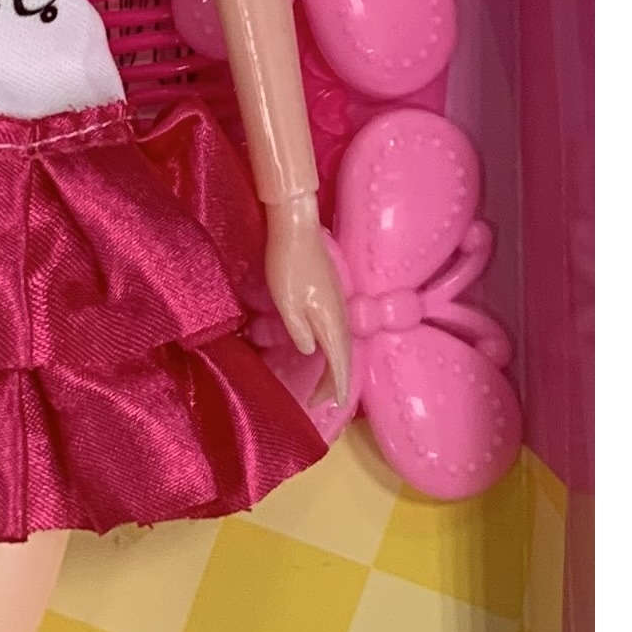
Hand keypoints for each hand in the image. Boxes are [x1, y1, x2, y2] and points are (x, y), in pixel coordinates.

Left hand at [264, 194, 351, 415]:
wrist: (297, 227)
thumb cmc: (287, 263)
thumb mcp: (287, 302)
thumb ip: (300, 330)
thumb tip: (312, 351)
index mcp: (331, 318)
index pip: (340, 361)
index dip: (338, 384)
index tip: (335, 404)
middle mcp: (340, 313)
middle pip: (344, 355)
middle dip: (334, 381)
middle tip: (319, 401)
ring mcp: (338, 302)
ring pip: (342, 343)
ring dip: (334, 366)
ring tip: (321, 384)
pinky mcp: (332, 294)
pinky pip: (338, 331)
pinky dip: (333, 349)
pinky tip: (322, 351)